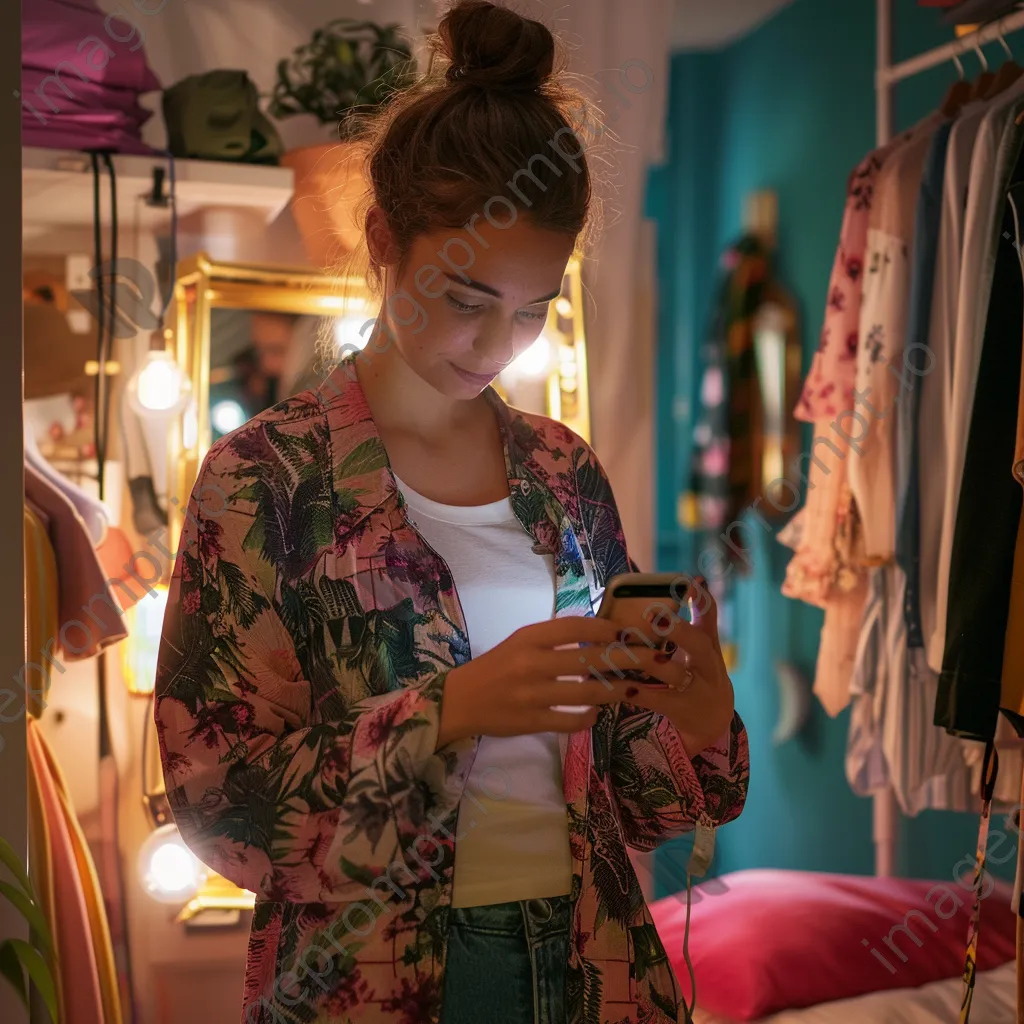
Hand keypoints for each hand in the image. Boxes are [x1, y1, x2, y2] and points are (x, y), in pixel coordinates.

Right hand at [436, 617, 650, 747]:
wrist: (461, 701)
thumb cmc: (496, 667)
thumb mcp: (521, 643)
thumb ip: (554, 638)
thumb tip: (600, 635)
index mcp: (529, 638)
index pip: (575, 627)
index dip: (607, 629)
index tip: (627, 632)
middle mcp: (532, 663)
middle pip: (589, 659)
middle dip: (626, 659)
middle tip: (650, 660)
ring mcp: (533, 695)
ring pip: (587, 693)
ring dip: (615, 690)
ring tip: (631, 688)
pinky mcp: (533, 722)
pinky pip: (572, 721)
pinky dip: (590, 717)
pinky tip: (597, 713)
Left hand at [603, 576, 734, 755]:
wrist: (714, 721)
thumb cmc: (700, 673)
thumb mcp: (703, 647)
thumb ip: (694, 619)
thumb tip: (689, 581)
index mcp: (708, 643)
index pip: (710, 615)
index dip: (702, 598)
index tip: (690, 581)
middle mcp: (707, 664)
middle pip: (697, 643)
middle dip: (676, 628)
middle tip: (652, 614)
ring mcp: (697, 689)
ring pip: (674, 671)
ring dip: (647, 658)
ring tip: (624, 645)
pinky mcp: (681, 710)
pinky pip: (657, 700)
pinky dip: (638, 692)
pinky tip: (621, 685)